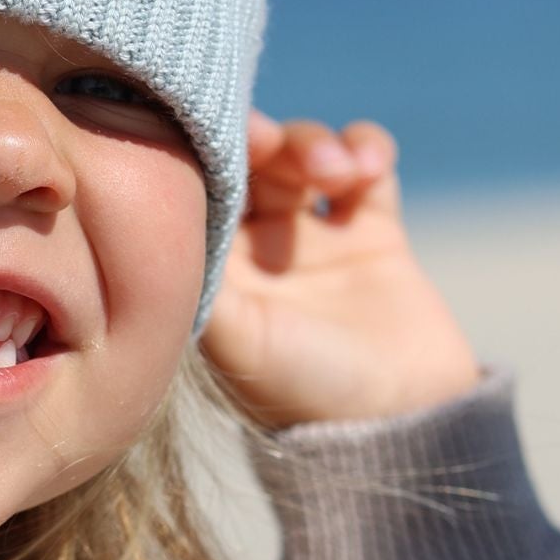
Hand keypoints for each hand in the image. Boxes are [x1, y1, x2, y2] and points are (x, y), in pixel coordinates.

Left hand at [199, 110, 482, 431]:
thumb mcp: (238, 338)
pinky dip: (365, 148)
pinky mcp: (373, 229)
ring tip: (334, 174)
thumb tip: (161, 212)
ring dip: (315, 145)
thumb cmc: (304, 388)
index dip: (206, 155)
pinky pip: (366, 163)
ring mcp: (316, 236)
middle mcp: (258, 250)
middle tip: (270, 143)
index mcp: (215, 273)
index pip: (198, 191)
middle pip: (250, 162)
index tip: (220, 141)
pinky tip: (367, 167)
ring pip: (304, 154)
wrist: (398, 419)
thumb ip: (204, 277)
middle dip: (261, 141)